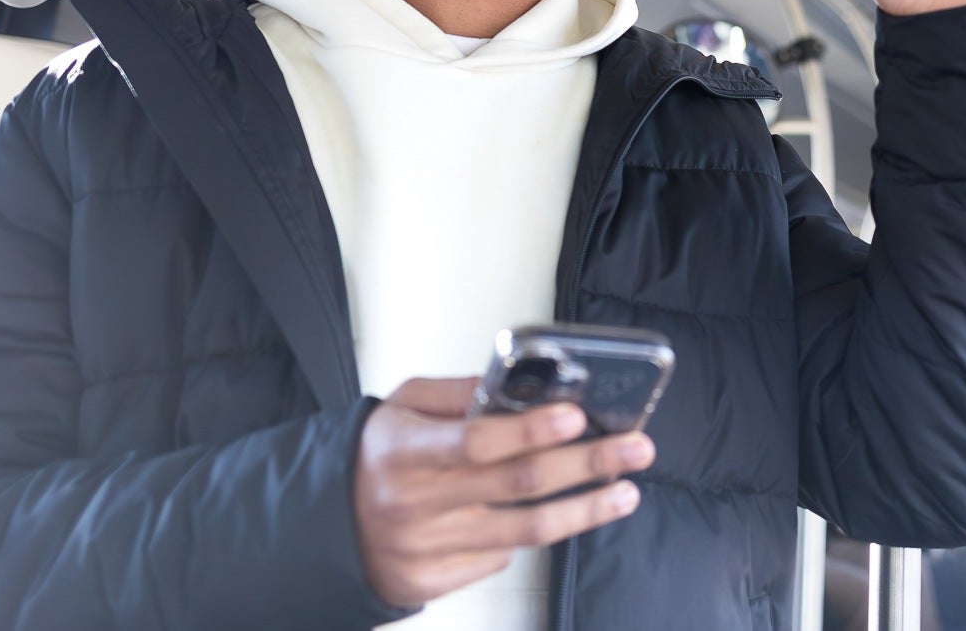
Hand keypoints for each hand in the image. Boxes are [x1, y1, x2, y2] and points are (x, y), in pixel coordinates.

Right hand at [353, 377, 651, 608]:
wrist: (330, 525)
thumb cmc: (380, 455)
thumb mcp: (405, 405)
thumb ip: (461, 392)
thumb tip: (524, 383)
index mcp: (406, 451)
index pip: (476, 441)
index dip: (530, 430)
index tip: (578, 417)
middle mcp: (417, 503)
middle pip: (517, 485)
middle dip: (586, 464)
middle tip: (636, 449)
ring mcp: (428, 548)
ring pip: (525, 530)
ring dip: (585, 508)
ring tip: (626, 491)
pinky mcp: (436, 581)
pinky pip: (502, 557)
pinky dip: (533, 531)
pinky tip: (560, 513)